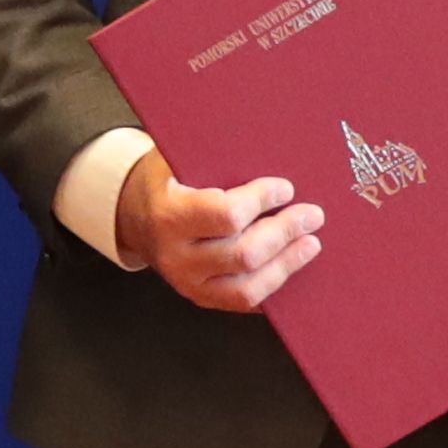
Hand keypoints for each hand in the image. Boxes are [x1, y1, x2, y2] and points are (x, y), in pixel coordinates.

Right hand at [117, 144, 321, 313]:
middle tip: (312, 215)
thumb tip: (267, 146)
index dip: (262, 202)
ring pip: (248, 285)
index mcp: (169, 216)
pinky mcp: (201, 297)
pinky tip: (290, 265)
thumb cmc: (165, 181)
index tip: (286, 189)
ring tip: (310, 243)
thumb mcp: (176, 158)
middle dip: (284, 232)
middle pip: (244, 253)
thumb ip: (213, 155)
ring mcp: (188, 282)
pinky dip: (273, 284)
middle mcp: (176, 256)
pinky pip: (244, 301)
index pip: (226, 215)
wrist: (135, 217)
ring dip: (287, 262)